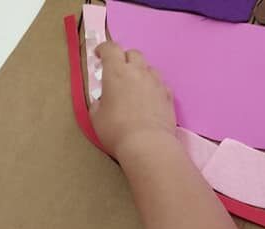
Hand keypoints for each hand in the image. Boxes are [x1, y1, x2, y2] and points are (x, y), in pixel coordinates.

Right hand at [90, 42, 176, 158]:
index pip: (111, 48)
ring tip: (135, 87)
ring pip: (149, 68)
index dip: (104, 49)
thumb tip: (102, 101)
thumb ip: (98, 103)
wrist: (148, 144)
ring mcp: (156, 83)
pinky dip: (153, 87)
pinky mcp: (169, 96)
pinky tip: (150, 100)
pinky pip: (160, 84)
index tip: (99, 56)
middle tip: (118, 72)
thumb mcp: (96, 117)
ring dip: (141, 73)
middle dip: (124, 59)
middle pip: (133, 54)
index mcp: (117, 72)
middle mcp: (138, 72)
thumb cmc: (116, 130)